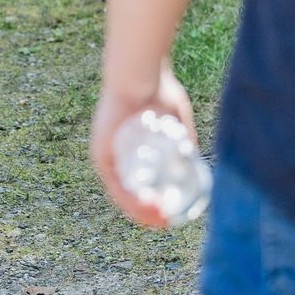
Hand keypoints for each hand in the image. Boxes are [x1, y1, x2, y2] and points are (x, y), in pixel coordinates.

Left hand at [90, 61, 195, 228]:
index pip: (135, 182)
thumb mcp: (175, 117)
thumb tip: (194, 157)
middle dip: (148, 212)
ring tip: (162, 220)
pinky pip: (115, 184)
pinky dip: (132, 201)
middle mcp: (111, 153)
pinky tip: (148, 210)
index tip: (170, 213)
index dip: (152, 202)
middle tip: (168, 221)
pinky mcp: (101, 153)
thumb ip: (183, 136)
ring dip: (142, 211)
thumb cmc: (158, 87)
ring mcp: (104, 153)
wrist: (140, 73)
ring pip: (121, 193)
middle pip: (127, 192)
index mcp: (125, 146)